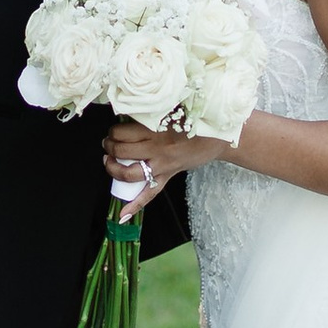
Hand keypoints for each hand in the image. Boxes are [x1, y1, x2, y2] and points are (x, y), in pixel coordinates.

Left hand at [100, 122, 230, 210]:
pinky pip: (150, 193)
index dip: (112, 131)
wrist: (219, 137)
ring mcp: (162, 164)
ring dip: (113, 169)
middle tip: (108, 144)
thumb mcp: (172, 112)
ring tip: (110, 162)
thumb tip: (130, 115)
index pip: (122, 131)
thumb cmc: (196, 122)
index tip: (113, 130)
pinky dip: (135, 205)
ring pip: (128, 172)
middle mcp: (156, 146)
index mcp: (155, 127)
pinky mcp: (168, 176)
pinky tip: (123, 215)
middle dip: (109, 147)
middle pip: (121, 150)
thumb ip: (152, 116)